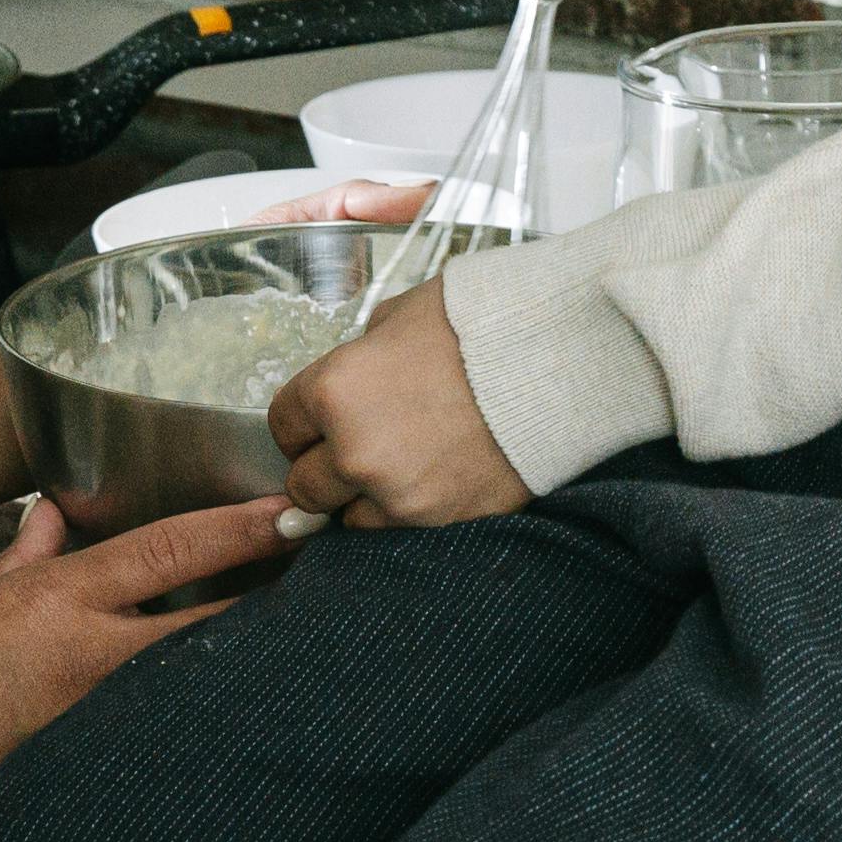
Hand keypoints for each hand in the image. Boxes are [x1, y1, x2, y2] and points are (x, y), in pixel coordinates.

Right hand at [0, 495, 290, 841]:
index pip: (168, 549)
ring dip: (249, 661)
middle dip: (274, 598)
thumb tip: (56, 509)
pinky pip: (175, 733)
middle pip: (211, 619)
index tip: (293, 511)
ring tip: (314, 641)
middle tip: (333, 576)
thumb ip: (26, 554)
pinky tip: (251, 714)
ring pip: (201, 679)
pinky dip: (209, 717)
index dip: (239, 528)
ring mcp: (104, 718)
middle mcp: (91, 654)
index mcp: (58, 600)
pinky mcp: (108, 770)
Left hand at [267, 277, 530, 529]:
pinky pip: (396, 529)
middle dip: (323, 466)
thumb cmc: (483, 323)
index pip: (282, 425)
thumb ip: (365, 347)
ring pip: (346, 517)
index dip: (301, 421)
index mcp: (334, 390)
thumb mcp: (404, 312)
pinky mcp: (438, 521)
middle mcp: (353, 452)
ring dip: (362, 496)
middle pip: (303, 484)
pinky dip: (404, 510)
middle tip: (355, 447)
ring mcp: (395, 494)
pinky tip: (430, 478)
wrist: (559, 357)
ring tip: (401, 463)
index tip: (317, 422)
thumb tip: (359, 364)